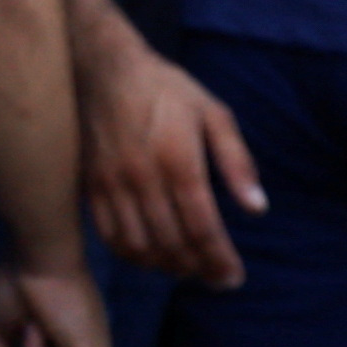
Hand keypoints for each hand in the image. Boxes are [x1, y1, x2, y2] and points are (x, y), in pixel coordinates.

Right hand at [73, 30, 262, 289]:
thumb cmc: (165, 89)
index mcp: (177, 159)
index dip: (220, 259)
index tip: (233, 278)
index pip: (202, 226)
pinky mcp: (90, 187)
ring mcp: (111, 184)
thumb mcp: (213, 113)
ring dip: (166, 267)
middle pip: (172, 243)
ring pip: (140, 247)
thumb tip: (256, 209)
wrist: (101, 67)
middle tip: (217, 279)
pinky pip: (110, 236)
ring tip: (187, 269)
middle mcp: (142, 177)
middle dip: (199, 269)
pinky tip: (151, 256)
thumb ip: (236, 161)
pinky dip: (132, 256)